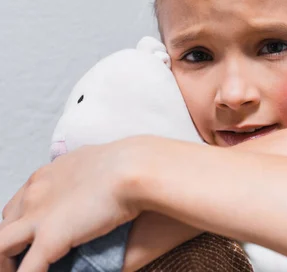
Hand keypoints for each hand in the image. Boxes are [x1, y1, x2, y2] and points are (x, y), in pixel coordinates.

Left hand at [0, 138, 146, 269]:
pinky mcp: (50, 239)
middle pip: (7, 225)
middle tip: (23, 259)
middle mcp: (35, 193)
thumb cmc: (129, 163)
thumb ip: (88, 175)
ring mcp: (38, 216)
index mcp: (46, 176)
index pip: (20, 204)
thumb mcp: (98, 162)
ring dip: (8, 264)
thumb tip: (97, 183)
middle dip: (11, 245)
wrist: (136, 168)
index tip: (33, 236)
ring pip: (1, 248)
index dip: (24, 222)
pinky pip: (27, 269)